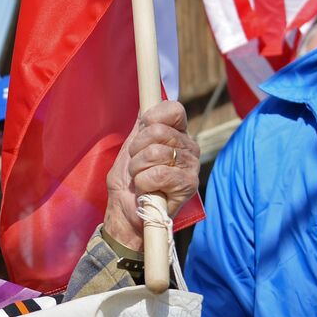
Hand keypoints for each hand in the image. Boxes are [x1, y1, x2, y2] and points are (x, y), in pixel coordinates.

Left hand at [102, 100, 200, 251]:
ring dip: (137, 169)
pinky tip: (147, 191)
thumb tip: (148, 103)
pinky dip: (143, 183)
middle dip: (136, 150)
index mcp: (177, 135)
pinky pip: (159, 174)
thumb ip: (141, 127)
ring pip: (156, 153)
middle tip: (135, 166)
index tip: (141, 131)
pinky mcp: (189, 185)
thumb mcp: (130, 149)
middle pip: (158, 131)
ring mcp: (191, 166)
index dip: (153, 117)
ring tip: (140, 179)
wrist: (125, 213)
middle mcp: (188, 147)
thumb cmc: (128, 182)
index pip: (174, 110)